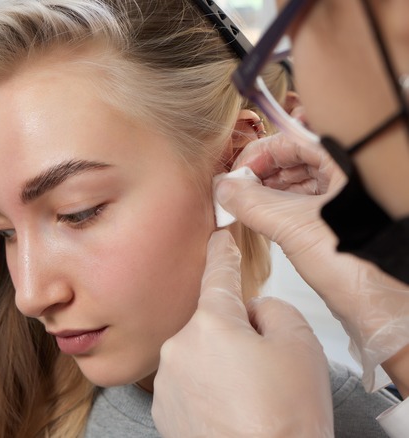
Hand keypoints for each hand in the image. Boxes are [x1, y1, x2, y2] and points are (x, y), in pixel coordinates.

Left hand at [152, 230, 332, 437]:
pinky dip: (208, 393)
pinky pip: (189, 385)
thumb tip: (253, 312)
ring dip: (221, 368)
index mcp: (211, 324)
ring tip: (250, 400)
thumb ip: (274, 311)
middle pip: (213, 325)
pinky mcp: (163, 409)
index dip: (222, 252)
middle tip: (266, 371)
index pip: (217, 274)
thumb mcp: (300, 348)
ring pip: (201, 357)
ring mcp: (167, 380)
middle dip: (236, 337)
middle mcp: (179, 347)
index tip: (218, 237)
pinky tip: (231, 412)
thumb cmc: (284, 420)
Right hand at [216, 133, 408, 390]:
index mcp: (349, 161)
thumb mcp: (293, 228)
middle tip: (236, 190)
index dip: (260, 153)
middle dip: (263, 173)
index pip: (294, 139)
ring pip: (302, 182)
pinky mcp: (345, 221)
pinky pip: (308, 203)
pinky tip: (264, 219)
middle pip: (298, 159)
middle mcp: (352, 174)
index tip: (236, 172)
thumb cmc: (359, 266)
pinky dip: (283, 208)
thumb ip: (252, 203)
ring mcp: (350, 198)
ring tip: (245, 206)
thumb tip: (223, 188)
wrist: (381, 308)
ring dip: (271, 192)